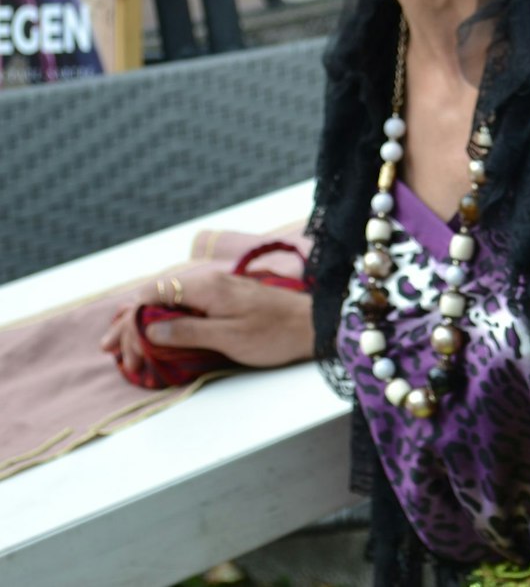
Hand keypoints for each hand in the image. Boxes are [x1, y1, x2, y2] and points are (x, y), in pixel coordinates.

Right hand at [98, 267, 312, 370]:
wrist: (315, 325)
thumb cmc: (275, 333)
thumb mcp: (229, 337)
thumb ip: (188, 330)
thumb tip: (150, 327)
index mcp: (207, 288)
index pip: (155, 292)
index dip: (132, 317)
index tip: (119, 342)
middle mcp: (210, 283)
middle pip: (157, 298)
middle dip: (130, 323)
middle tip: (109, 350)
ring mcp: (218, 291)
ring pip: (169, 303)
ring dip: (143, 324)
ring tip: (122, 345)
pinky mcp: (226, 300)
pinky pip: (185, 307)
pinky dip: (164, 321)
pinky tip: (153, 333)